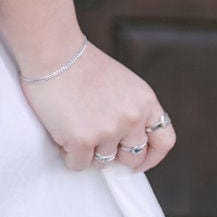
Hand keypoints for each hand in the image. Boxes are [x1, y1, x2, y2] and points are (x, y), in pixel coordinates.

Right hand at [19, 40, 175, 173]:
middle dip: (115, 155)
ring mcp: (108, 131)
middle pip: (133, 158)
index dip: (153, 156)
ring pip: (102, 162)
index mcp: (145, 102)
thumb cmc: (79, 64)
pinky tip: (61, 131)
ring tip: (73, 125)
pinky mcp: (82, 140)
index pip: (164, 140)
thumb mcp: (121, 83)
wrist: (53, 52)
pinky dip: (68, 153)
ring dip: (87, 151)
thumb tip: (125, 144)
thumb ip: (130, 110)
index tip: (140, 161)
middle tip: (96, 142)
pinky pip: (78, 164)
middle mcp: (132, 118)